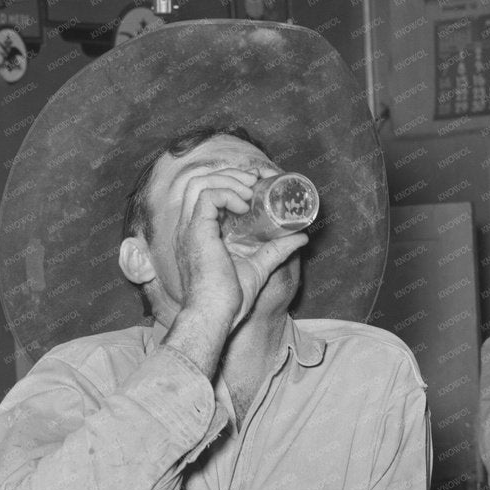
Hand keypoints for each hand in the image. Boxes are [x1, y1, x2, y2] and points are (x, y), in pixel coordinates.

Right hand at [171, 166, 306, 332]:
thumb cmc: (230, 300)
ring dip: (228, 180)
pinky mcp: (196, 231)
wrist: (216, 315)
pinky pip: (207, 196)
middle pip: (199, 182)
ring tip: (249, 191)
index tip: (252, 185)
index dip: (228, 183)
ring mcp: (189, 229)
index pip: (204, 194)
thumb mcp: (258, 267)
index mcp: (198, 235)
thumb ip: (275, 251)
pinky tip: (243, 204)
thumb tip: (300, 237)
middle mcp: (189, 228)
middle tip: (253, 181)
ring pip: (200, 183)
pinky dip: (227, 193)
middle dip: (228, 175)